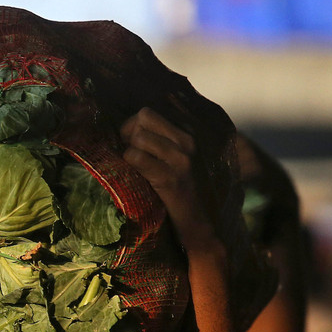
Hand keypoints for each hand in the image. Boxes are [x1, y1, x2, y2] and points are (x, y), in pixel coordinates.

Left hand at [120, 108, 215, 249]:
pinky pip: (136, 157)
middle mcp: (189, 140)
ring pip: (139, 136)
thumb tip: (137, 120)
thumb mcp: (184, 156)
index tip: (134, 140)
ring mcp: (182, 158)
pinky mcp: (171, 178)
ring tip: (135, 164)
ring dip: (129, 149)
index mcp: (192, 131)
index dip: (136, 123)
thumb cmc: (187, 187)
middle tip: (130, 150)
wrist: (202, 221)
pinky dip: (129, 163)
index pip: (153, 109)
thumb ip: (168, 135)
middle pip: (144, 116)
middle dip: (129, 130)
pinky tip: (137, 175)